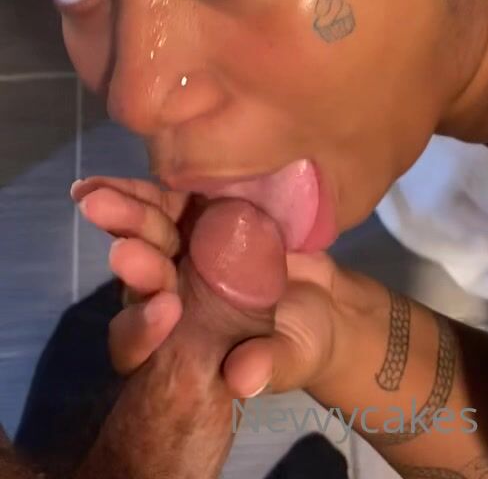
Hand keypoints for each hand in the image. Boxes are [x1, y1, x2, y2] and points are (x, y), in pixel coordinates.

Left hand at [72, 176, 347, 400]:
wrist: (321, 292)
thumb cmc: (301, 339)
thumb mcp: (291, 357)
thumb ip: (267, 367)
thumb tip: (245, 381)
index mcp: (177, 341)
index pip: (143, 342)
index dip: (144, 329)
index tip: (168, 311)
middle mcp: (167, 294)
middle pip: (140, 278)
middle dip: (133, 263)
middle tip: (125, 252)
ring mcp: (179, 252)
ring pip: (146, 233)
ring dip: (126, 216)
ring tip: (98, 198)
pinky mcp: (195, 214)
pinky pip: (167, 199)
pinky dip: (145, 188)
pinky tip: (112, 173)